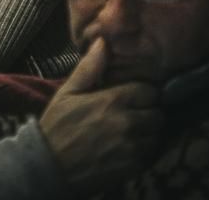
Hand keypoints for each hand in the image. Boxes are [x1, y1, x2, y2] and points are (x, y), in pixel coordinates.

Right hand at [38, 38, 162, 194]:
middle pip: (158, 113)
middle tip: (134, 114)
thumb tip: (103, 42)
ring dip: (149, 132)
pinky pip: (152, 153)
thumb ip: (89, 67)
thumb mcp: (68, 92)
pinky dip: (145, 150)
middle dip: (149, 112)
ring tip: (132, 132)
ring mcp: (133, 146)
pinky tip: (128, 148)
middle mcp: (128, 122)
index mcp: (113, 100)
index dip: (144, 93)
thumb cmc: (57, 126)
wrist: (50, 166)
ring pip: (158, 134)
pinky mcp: (134, 166)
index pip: (150, 91)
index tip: (134, 97)